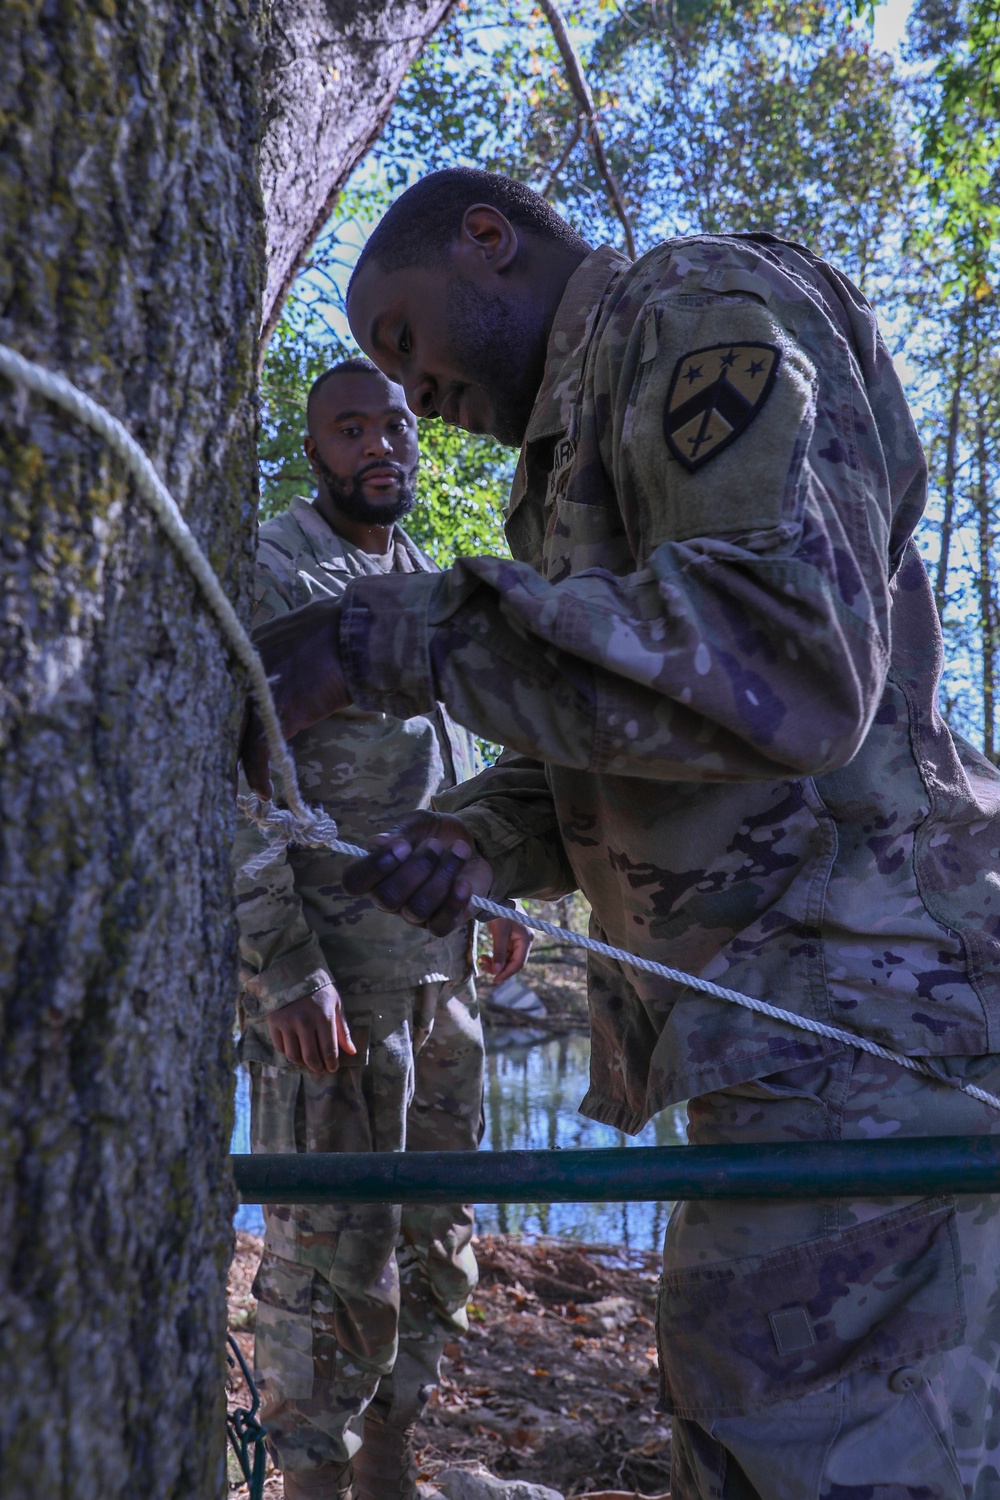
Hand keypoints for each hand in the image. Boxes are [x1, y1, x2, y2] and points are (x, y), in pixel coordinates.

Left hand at [240, 599, 351, 796]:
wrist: (356, 634)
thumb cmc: (337, 630)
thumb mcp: (295, 633)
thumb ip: (279, 651)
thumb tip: (286, 664)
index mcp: (245, 646)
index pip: (222, 687)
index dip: (223, 714)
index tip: (223, 733)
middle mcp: (243, 668)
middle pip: (221, 712)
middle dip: (221, 741)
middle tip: (220, 765)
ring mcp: (257, 691)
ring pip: (235, 735)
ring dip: (237, 764)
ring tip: (236, 785)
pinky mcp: (276, 713)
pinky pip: (258, 750)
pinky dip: (259, 774)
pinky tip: (264, 791)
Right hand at [266, 983, 355, 1072]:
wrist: (292, 972)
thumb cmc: (319, 988)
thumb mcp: (336, 1004)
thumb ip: (343, 1029)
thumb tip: (352, 1051)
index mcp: (324, 1017)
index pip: (329, 1050)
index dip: (332, 1063)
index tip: (333, 1068)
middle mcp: (305, 1022)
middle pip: (311, 1057)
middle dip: (317, 1067)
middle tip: (320, 1069)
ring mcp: (288, 1023)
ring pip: (294, 1056)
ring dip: (302, 1063)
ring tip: (307, 1062)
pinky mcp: (274, 1023)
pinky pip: (280, 1047)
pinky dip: (287, 1053)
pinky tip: (294, 1051)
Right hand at [342, 811, 493, 935]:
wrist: (469, 843)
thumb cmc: (434, 833)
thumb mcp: (417, 823)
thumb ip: (399, 833)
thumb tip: (376, 843)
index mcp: (375, 873)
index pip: (354, 881)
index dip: (374, 867)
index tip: (402, 845)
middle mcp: (388, 898)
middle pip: (387, 898)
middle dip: (416, 868)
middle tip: (435, 844)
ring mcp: (413, 915)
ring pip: (417, 908)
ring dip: (441, 876)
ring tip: (459, 851)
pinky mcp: (440, 922)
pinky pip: (440, 926)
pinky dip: (454, 902)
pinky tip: (464, 882)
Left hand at [482, 914, 533, 983]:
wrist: (495, 895)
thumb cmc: (499, 911)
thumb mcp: (499, 932)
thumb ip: (499, 952)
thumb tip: (497, 971)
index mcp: (526, 939)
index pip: (518, 963)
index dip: (507, 973)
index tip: (495, 980)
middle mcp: (524, 940)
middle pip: (513, 961)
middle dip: (499, 967)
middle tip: (483, 968)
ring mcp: (517, 939)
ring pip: (507, 958)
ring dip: (495, 962)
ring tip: (482, 963)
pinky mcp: (509, 937)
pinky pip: (503, 952)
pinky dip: (495, 956)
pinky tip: (485, 957)